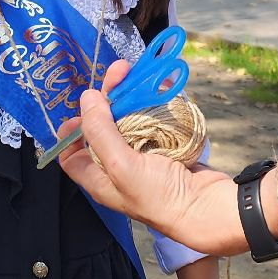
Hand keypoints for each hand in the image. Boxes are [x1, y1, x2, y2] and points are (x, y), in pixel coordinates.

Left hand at [57, 61, 243, 254]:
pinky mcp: (165, 146)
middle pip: (103, 127)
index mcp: (99, 179)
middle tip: (118, 73)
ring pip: (130, 119)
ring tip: (137, 72)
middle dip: (107, 99)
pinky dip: (155, 101)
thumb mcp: (121, 166)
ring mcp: (143, 155)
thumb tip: (87, 98)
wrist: (206, 206)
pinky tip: (158, 84)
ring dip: (132, 95)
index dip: (71, 132)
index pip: (72, 156)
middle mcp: (117, 167)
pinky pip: (155, 119)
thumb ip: (100, 132)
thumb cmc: (159, 195)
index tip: (81, 107)